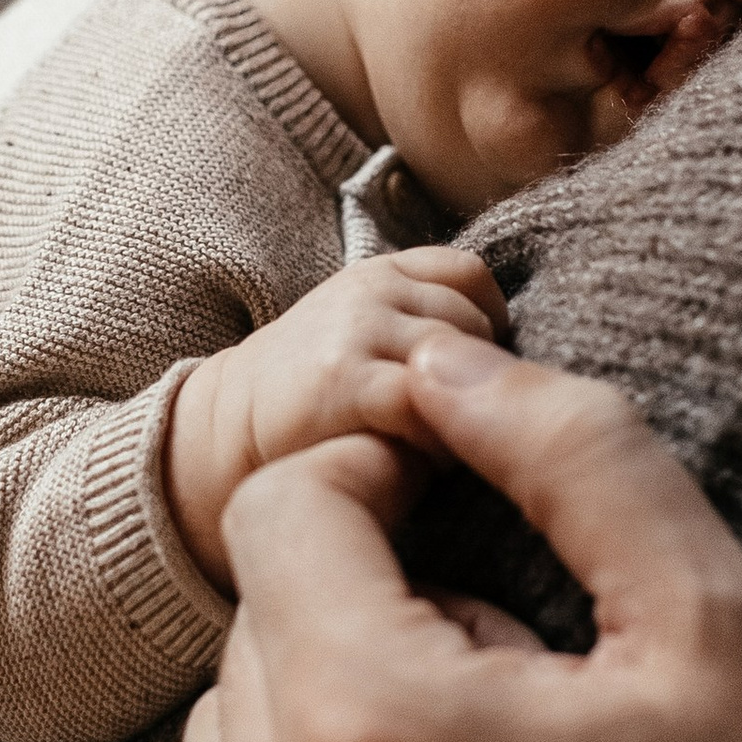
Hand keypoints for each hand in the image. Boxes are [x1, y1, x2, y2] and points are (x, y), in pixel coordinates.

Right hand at [165, 247, 508, 589]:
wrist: (220, 441)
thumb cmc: (317, 406)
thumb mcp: (373, 344)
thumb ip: (435, 336)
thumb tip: (522, 374)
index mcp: (381, 273)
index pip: (470, 276)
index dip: (486, 329)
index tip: (469, 384)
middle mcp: (370, 289)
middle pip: (476, 325)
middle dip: (477, 383)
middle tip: (445, 430)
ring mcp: (356, 328)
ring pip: (461, 362)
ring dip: (460, 416)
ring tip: (428, 450)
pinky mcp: (344, 379)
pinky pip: (427, 404)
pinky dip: (436, 443)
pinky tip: (412, 468)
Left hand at [174, 331, 741, 741]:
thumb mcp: (710, 621)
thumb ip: (570, 453)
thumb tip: (441, 361)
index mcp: (358, 723)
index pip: (285, 507)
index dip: (383, 483)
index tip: (476, 523)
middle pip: (258, 626)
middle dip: (371, 614)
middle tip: (519, 678)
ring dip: (329, 722)